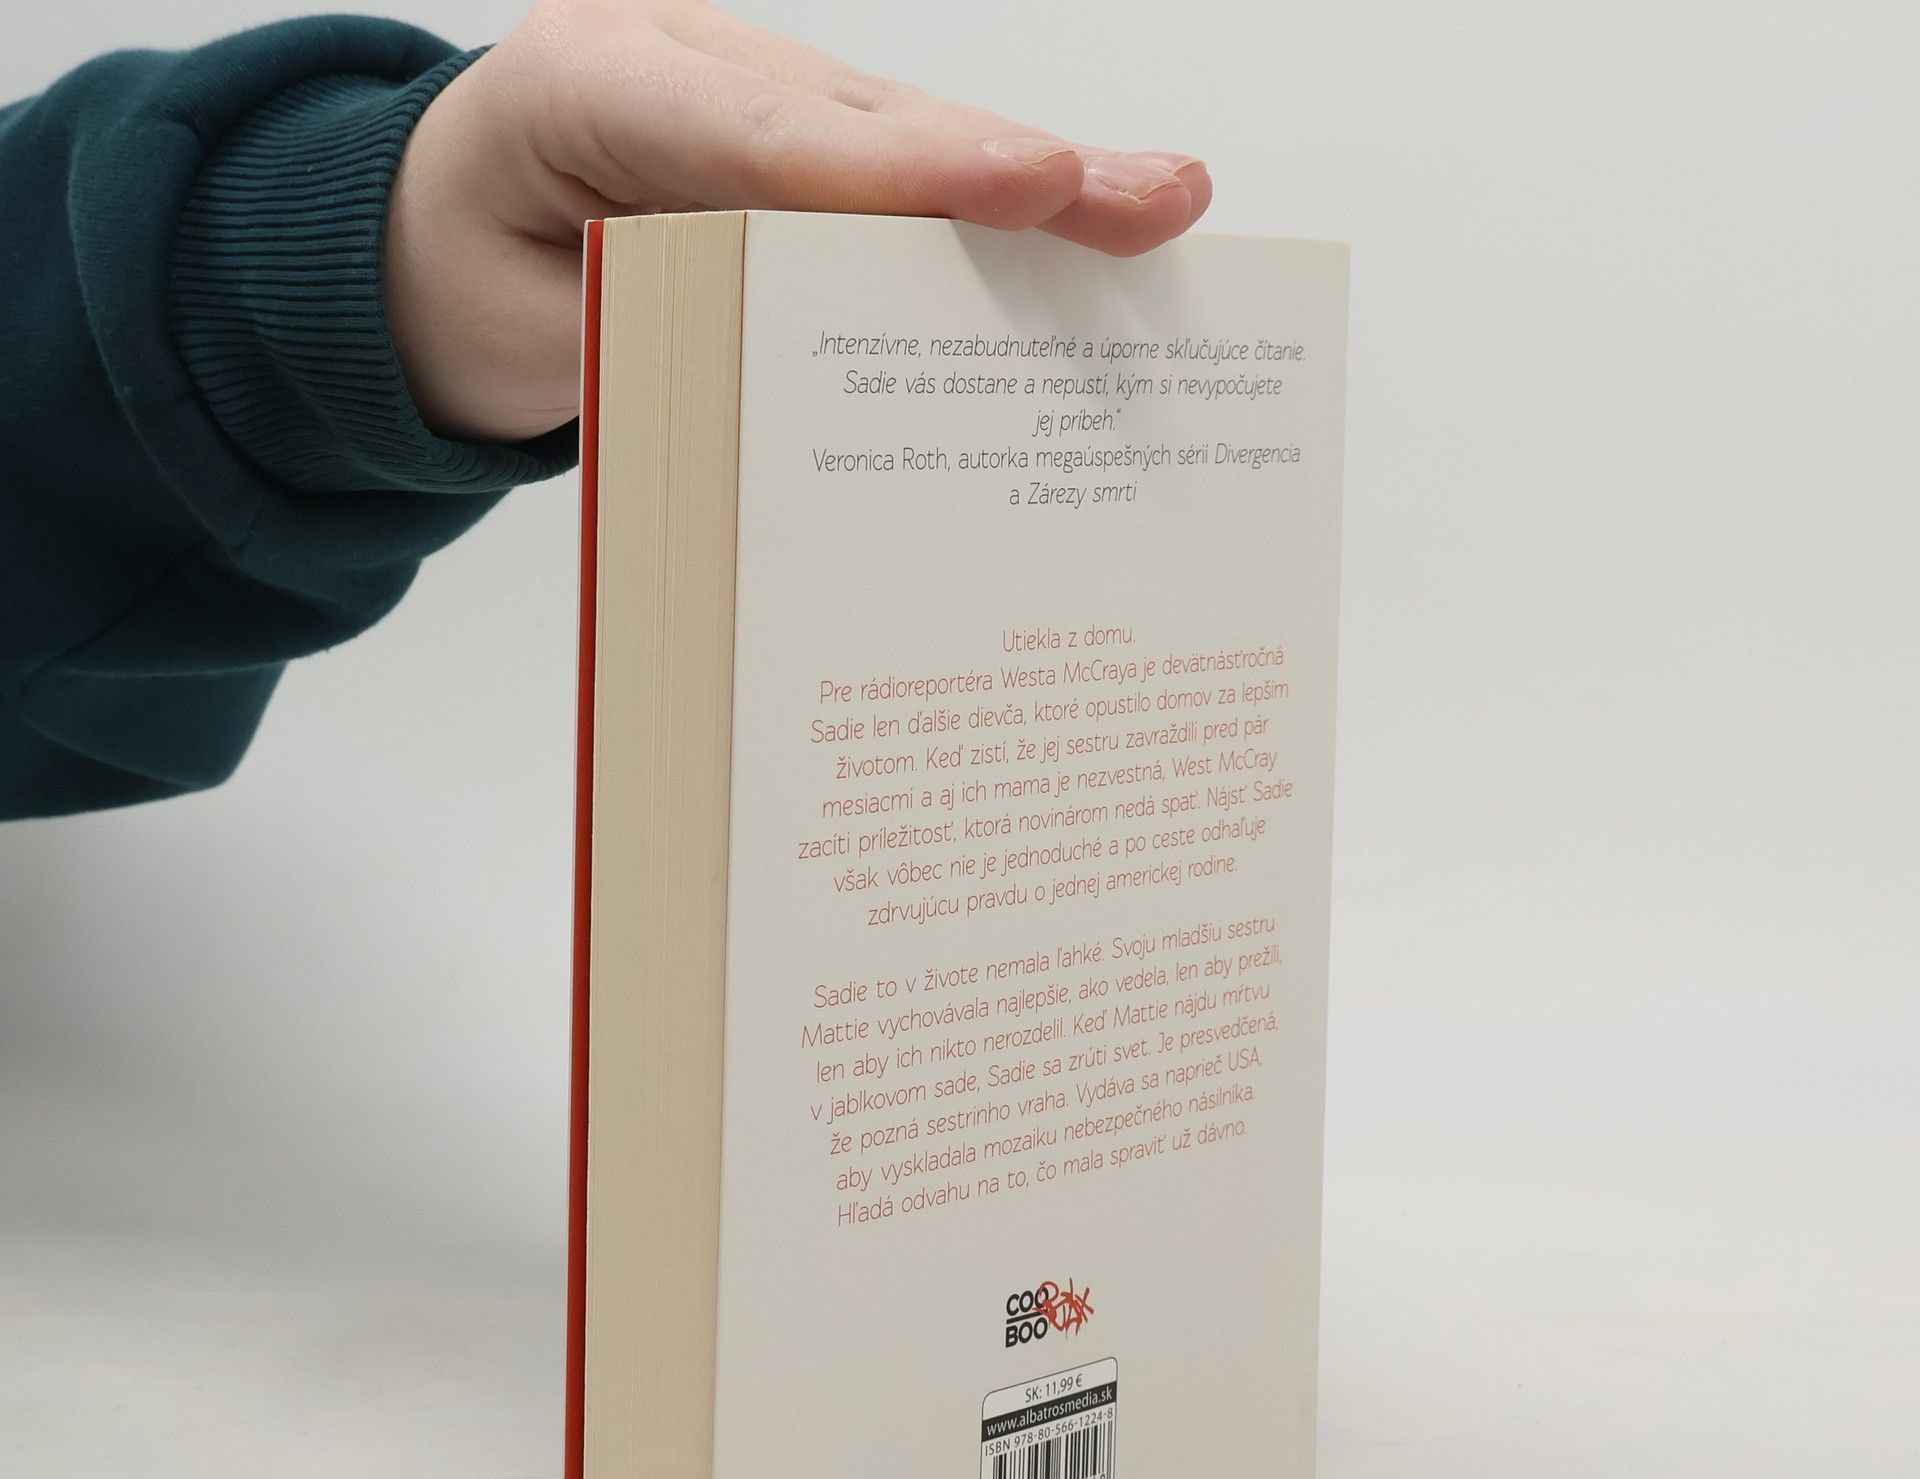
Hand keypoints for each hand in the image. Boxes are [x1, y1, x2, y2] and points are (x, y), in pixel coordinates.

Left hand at [383, 0, 1211, 442]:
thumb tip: (790, 378)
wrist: (433, 242)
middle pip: (865, 120)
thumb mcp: (515, 342)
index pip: (755, 131)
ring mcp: (751, 102)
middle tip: (1149, 198)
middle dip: (1009, 170)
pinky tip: (1093, 234)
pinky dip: (987, 224)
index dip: (893, 165)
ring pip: (904, 142)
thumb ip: (640, 346)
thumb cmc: (466, 284)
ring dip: (1033, 191)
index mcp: (586, 86)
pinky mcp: (794, 153)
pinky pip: (897, 185)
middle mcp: (687, 67)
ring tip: (1160, 209)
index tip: (1019, 183)